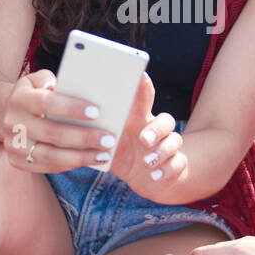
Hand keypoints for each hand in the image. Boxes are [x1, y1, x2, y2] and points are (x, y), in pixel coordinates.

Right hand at [0, 69, 119, 172]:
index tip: (97, 111)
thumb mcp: (38, 79)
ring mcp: (13, 146)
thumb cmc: (35, 93)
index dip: (71, 108)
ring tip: (104, 154)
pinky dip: (71, 165)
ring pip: (51, 156)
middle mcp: (12, 123)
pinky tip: (89, 161)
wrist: (6, 113)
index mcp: (19, 99)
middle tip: (109, 139)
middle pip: (52, 133)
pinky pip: (48, 167)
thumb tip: (73, 87)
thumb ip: (53, 80)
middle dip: (84, 137)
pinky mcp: (18, 162)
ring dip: (81, 157)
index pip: (46, 103)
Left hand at [106, 73, 186, 200]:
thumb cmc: (122, 153)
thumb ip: (98, 134)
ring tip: (146, 162)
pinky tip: (154, 176)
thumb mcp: (108, 144)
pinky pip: (178, 164)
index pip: (145, 97)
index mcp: (139, 119)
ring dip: (161, 151)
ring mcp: (168, 147)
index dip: (144, 86)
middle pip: (166, 120)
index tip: (140, 75)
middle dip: (157, 128)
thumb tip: (76, 124)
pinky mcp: (175, 165)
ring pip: (175, 141)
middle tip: (144, 138)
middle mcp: (156, 130)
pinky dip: (167, 170)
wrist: (143, 178)